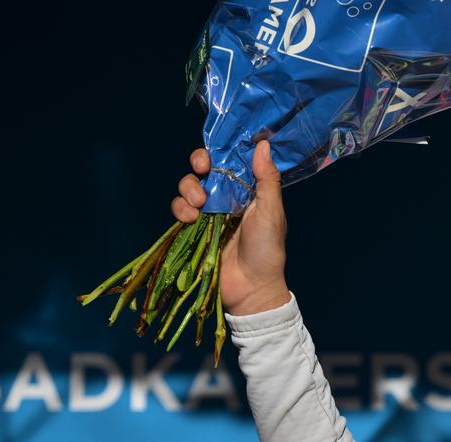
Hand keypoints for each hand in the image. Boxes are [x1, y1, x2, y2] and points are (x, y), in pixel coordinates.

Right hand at [174, 140, 289, 315]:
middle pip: (203, 169)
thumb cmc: (267, 250)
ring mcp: (207, 213)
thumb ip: (266, 178)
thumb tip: (263, 144)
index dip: (219, 152)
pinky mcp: (193, 229)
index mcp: (246, 191)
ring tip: (200, 205)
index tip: (218, 151)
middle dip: (198, 164)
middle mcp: (225, 198)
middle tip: (203, 170)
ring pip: (188, 186)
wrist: (251, 287)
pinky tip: (190, 219)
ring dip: (189, 189)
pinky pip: (179, 209)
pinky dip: (180, 208)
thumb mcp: (271, 211)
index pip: (228, 161)